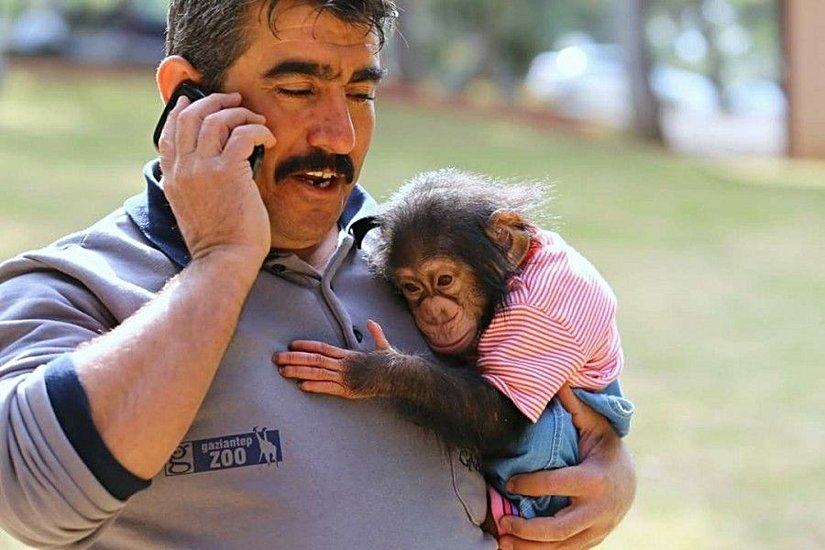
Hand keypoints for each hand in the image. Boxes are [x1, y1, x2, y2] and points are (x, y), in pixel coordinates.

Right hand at [158, 92, 275, 263]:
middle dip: (213, 101)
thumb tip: (219, 163)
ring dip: (239, 113)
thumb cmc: (219, 241)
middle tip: (235, 100)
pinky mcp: (227, 171)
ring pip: (215, 119)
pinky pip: (242, 134)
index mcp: (172, 179)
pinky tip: (269, 140)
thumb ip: (197, 183)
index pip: (168, 134)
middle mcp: (183, 169)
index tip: (193, 99)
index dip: (181, 111)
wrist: (225, 260)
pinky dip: (257, 130)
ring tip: (256, 120)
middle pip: (189, 117)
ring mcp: (202, 169)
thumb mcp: (194, 208)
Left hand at [274, 320, 392, 397]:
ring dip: (298, 372)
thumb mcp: (383, 346)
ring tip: (282, 371)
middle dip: (294, 358)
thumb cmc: (391, 362)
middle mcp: (344, 364)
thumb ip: (375, 334)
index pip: (322, 347)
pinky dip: (315, 386)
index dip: (306, 346)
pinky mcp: (349, 390)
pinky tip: (301, 386)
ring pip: (317, 372)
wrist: (399, 375)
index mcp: (349, 354)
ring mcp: (345, 377)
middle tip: (276, 358)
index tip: (291, 345)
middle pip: (314, 359)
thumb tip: (371, 322)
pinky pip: (328, 388)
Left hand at [497, 385, 635, 549]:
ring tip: (502, 542)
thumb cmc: (604, 447)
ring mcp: (597, 529)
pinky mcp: (592, 541)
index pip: (559, 484)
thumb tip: (558, 381)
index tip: (509, 482)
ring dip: (530, 548)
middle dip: (528, 529)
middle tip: (501, 522)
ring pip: (562, 546)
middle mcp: (599, 510)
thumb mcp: (594, 424)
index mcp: (596, 479)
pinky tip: (516, 549)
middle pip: (560, 527)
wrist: (630, 481)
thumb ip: (574, 406)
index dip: (532, 485)